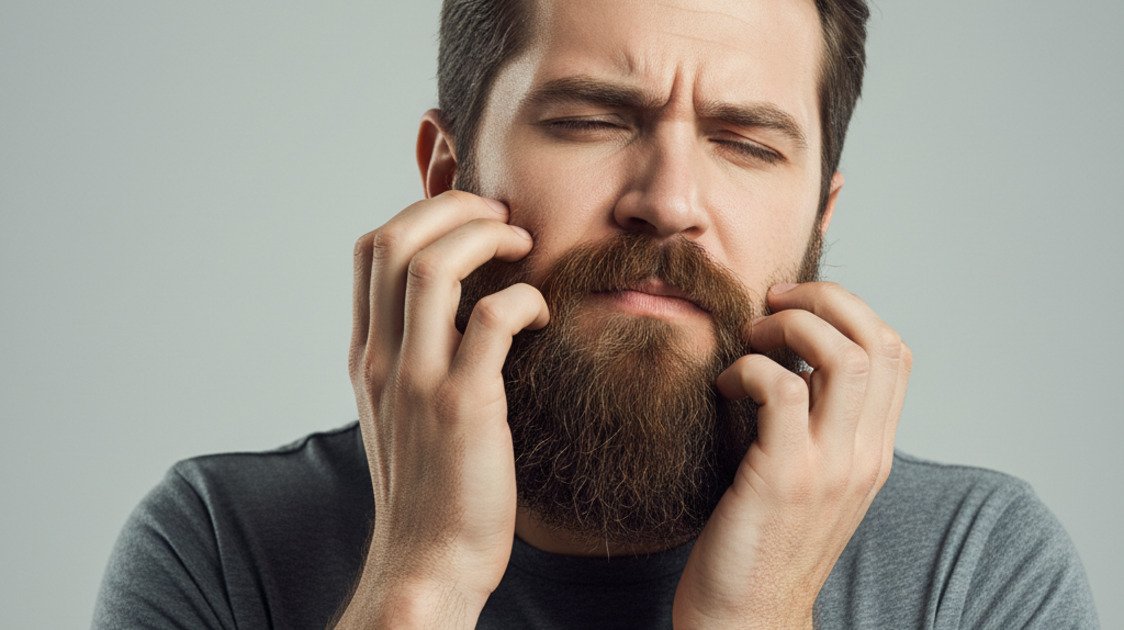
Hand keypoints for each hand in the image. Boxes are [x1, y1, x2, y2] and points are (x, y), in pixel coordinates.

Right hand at [334, 190, 548, 628]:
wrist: (429, 564)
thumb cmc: (429, 490)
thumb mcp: (402, 414)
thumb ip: (414, 358)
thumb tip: (453, 308)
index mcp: (367, 357)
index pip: (370, 250)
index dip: (423, 213)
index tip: (471, 219)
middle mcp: (382, 360)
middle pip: (394, 240)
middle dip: (452, 207)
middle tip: (501, 213)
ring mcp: (418, 381)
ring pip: (434, 266)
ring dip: (487, 236)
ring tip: (525, 243)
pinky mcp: (464, 407)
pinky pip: (491, 319)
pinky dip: (524, 298)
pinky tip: (543, 313)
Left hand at [672, 282, 911, 628]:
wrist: (746, 618)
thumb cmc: (762, 541)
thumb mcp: (805, 476)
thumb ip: (809, 422)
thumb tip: (782, 353)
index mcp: (872, 452)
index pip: (895, 354)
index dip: (851, 311)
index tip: (799, 305)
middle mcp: (864, 455)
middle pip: (878, 342)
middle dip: (825, 300)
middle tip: (774, 301)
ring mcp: (829, 467)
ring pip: (843, 356)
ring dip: (790, 326)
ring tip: (752, 338)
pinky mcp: (784, 477)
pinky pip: (782, 389)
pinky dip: (751, 368)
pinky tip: (726, 384)